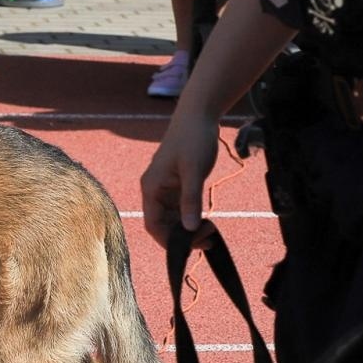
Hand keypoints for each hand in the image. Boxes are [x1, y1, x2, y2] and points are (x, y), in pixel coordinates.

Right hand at [141, 109, 220, 246]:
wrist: (198, 115)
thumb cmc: (193, 138)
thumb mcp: (194, 171)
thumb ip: (191, 200)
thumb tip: (189, 228)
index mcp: (151, 188)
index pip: (153, 224)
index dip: (168, 240)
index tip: (190, 248)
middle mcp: (155, 191)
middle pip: (163, 225)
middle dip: (183, 236)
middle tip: (208, 238)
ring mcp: (166, 189)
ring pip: (173, 219)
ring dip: (189, 228)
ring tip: (211, 231)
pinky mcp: (178, 185)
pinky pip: (181, 209)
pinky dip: (192, 218)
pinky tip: (207, 220)